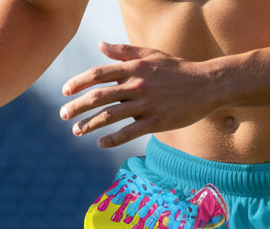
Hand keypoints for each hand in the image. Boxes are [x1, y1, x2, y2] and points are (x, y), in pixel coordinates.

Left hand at [60, 41, 221, 148]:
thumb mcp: (151, 54)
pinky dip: (112, 138)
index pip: (98, 74)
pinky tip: (100, 143)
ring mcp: (146, 105)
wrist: (206, 86)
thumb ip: (124, 51)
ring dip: (90, 124)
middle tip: (63, 114)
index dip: (79, 82)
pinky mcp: (156, 122)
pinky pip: (129, 132)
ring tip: (76, 131)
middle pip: (99, 96)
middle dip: (78, 105)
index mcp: (133, 68)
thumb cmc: (178, 70)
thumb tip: (100, 45)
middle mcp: (136, 85)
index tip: (65, 91)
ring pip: (110, 115)